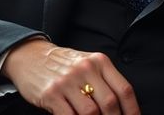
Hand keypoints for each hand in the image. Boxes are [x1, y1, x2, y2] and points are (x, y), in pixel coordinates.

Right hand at [2, 37, 139, 113]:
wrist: (30, 56)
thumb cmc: (63, 64)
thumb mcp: (87, 63)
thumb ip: (104, 81)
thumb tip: (121, 108)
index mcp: (99, 62)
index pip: (124, 90)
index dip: (133, 111)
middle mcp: (86, 69)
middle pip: (110, 103)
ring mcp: (67, 82)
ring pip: (91, 113)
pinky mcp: (51, 94)